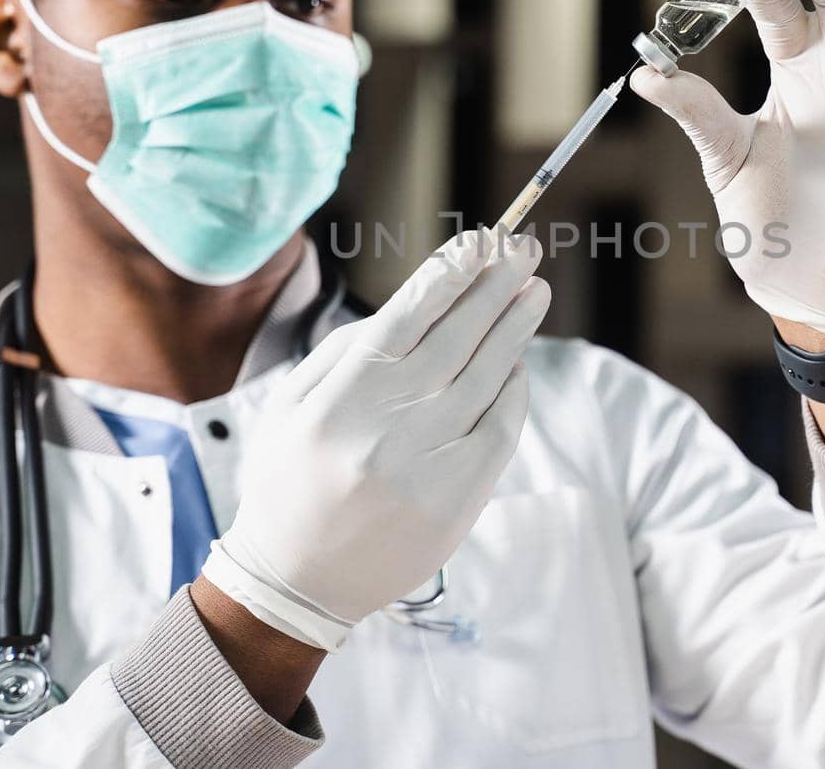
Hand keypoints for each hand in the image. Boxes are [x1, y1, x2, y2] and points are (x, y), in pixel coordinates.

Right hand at [201, 228, 548, 649]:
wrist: (297, 581)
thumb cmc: (290, 480)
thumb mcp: (290, 406)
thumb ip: (346, 352)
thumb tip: (420, 306)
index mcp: (336, 402)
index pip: (403, 321)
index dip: (444, 276)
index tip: (475, 243)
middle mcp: (382, 431)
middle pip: (454, 340)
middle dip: (492, 288)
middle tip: (521, 250)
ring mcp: (423, 468)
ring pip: (484, 379)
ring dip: (514, 327)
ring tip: (534, 291)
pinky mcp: (455, 501)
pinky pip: (499, 430)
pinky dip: (514, 390)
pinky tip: (519, 361)